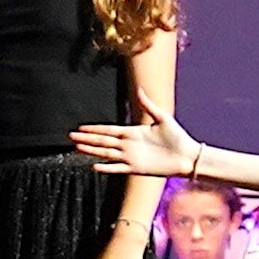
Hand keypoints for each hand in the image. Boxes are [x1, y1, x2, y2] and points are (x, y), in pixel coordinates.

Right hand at [68, 115, 196, 179]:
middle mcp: (129, 145)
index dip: (94, 128)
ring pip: (106, 153)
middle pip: (103, 141)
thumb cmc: (177, 137)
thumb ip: (149, 105)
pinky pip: (117, 168)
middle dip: (87, 138)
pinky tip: (94, 165)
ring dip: (92, 150)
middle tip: (71, 136)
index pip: (108, 130)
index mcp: (133, 132)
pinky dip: (106, 167)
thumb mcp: (163, 117)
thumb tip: (140, 89)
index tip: (81, 127)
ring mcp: (131, 157)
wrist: (187, 156)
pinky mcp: (136, 169)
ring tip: (77, 147)